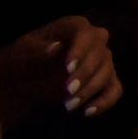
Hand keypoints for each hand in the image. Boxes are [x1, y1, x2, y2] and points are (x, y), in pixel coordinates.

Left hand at [0, 16, 122, 123]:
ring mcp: (102, 60)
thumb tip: (55, 47)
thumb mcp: (22, 52)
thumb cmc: (24, 59)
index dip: (80, 50)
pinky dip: (106, 101)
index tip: (68, 68)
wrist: (25, 78)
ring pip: (107, 73)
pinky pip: (115, 89)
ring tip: (69, 105)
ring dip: (90, 90)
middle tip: (68, 91)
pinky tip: (88, 112)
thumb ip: (36, 49)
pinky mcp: (106, 79)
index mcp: (74, 27)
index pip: (85, 34)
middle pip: (100, 54)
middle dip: (86, 74)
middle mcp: (94, 40)